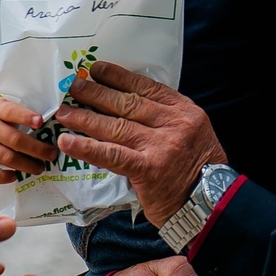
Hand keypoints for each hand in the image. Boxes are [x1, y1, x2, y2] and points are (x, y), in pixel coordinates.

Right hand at [0, 96, 58, 183]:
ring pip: (5, 158)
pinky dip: (3, 177)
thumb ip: (18, 113)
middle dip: (36, 149)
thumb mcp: (0, 104)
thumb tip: (51, 123)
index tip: (41, 122)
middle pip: (13, 139)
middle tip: (51, 154)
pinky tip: (15, 176)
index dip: (26, 117)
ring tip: (40, 168)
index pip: (11, 112)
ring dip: (26, 165)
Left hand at [55, 61, 226, 225]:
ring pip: (116, 126)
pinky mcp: (148, 169)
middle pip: (127, 103)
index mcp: (184, 111)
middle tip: (72, 86)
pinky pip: (112, 155)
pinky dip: (87, 147)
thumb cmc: (197, 171)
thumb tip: (127, 107)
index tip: (97, 70)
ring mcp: (161, 145)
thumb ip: (164, 120)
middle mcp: (174, 123)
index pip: (146, 87)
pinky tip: (68, 142)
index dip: (118, 77)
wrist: (211, 205)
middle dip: (96, 93)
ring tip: (64, 113)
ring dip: (85, 118)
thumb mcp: (191, 134)